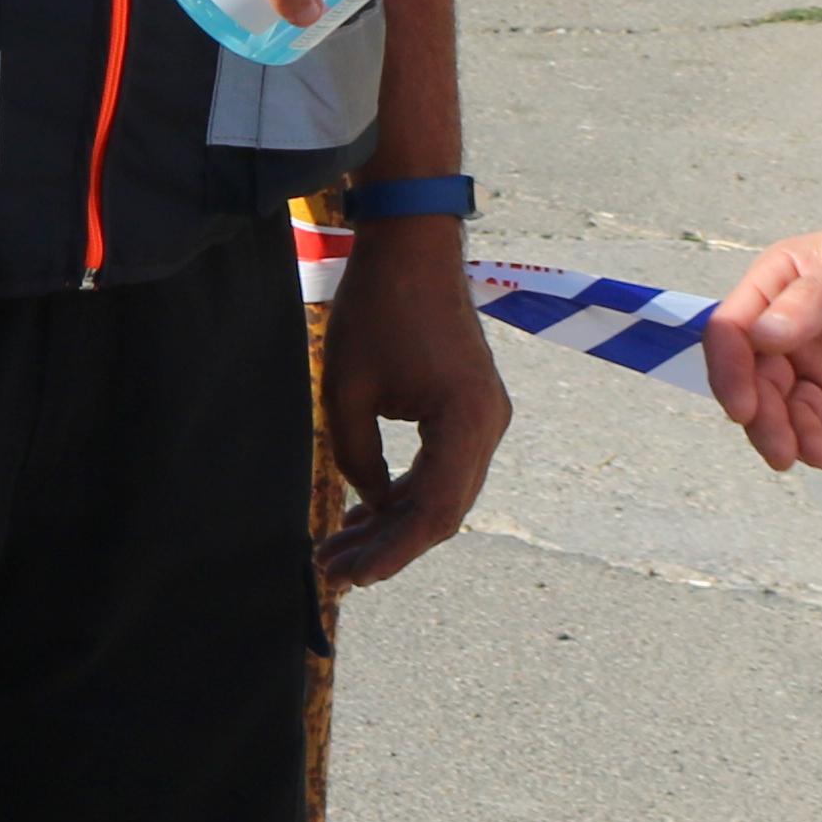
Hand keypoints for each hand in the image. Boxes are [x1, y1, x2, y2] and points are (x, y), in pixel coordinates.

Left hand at [317, 219, 508, 590]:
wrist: (412, 244)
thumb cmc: (378, 309)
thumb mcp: (348, 391)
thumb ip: (358, 458)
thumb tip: (371, 502)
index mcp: (467, 422)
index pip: (432, 512)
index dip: (392, 552)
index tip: (351, 577)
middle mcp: (488, 425)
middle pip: (442, 512)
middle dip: (388, 546)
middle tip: (333, 571)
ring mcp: (485, 416)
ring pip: (442, 494)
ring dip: (393, 523)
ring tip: (338, 549)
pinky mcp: (470, 407)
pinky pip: (442, 467)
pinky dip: (406, 492)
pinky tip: (365, 513)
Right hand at [701, 198, 821, 476]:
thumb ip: (814, 299)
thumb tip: (762, 336)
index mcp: (782, 285)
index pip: (734, 331)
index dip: (729, 371)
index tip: (743, 406)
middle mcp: (795, 328)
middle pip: (756, 382)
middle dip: (763, 418)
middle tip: (781, 448)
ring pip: (788, 412)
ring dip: (792, 438)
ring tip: (815, 453)